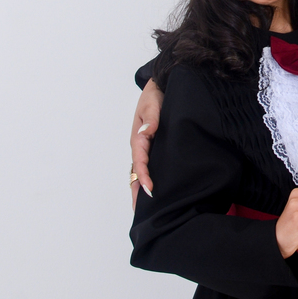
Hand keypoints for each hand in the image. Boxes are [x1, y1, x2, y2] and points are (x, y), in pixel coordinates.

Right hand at [130, 79, 162, 208]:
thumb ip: (151, 117)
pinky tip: (154, 189)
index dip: (144, 175)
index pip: (140, 160)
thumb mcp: (152, 103)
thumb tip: (147, 132)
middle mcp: (141, 145)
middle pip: (136, 171)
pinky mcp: (154, 146)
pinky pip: (149, 165)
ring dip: (141, 187)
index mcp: (139, 137)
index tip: (150, 188)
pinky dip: (148, 178)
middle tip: (141, 212)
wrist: (161, 86)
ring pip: (141, 170)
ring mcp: (146, 147)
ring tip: (145, 209)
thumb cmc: (155, 95)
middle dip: (138, 190)